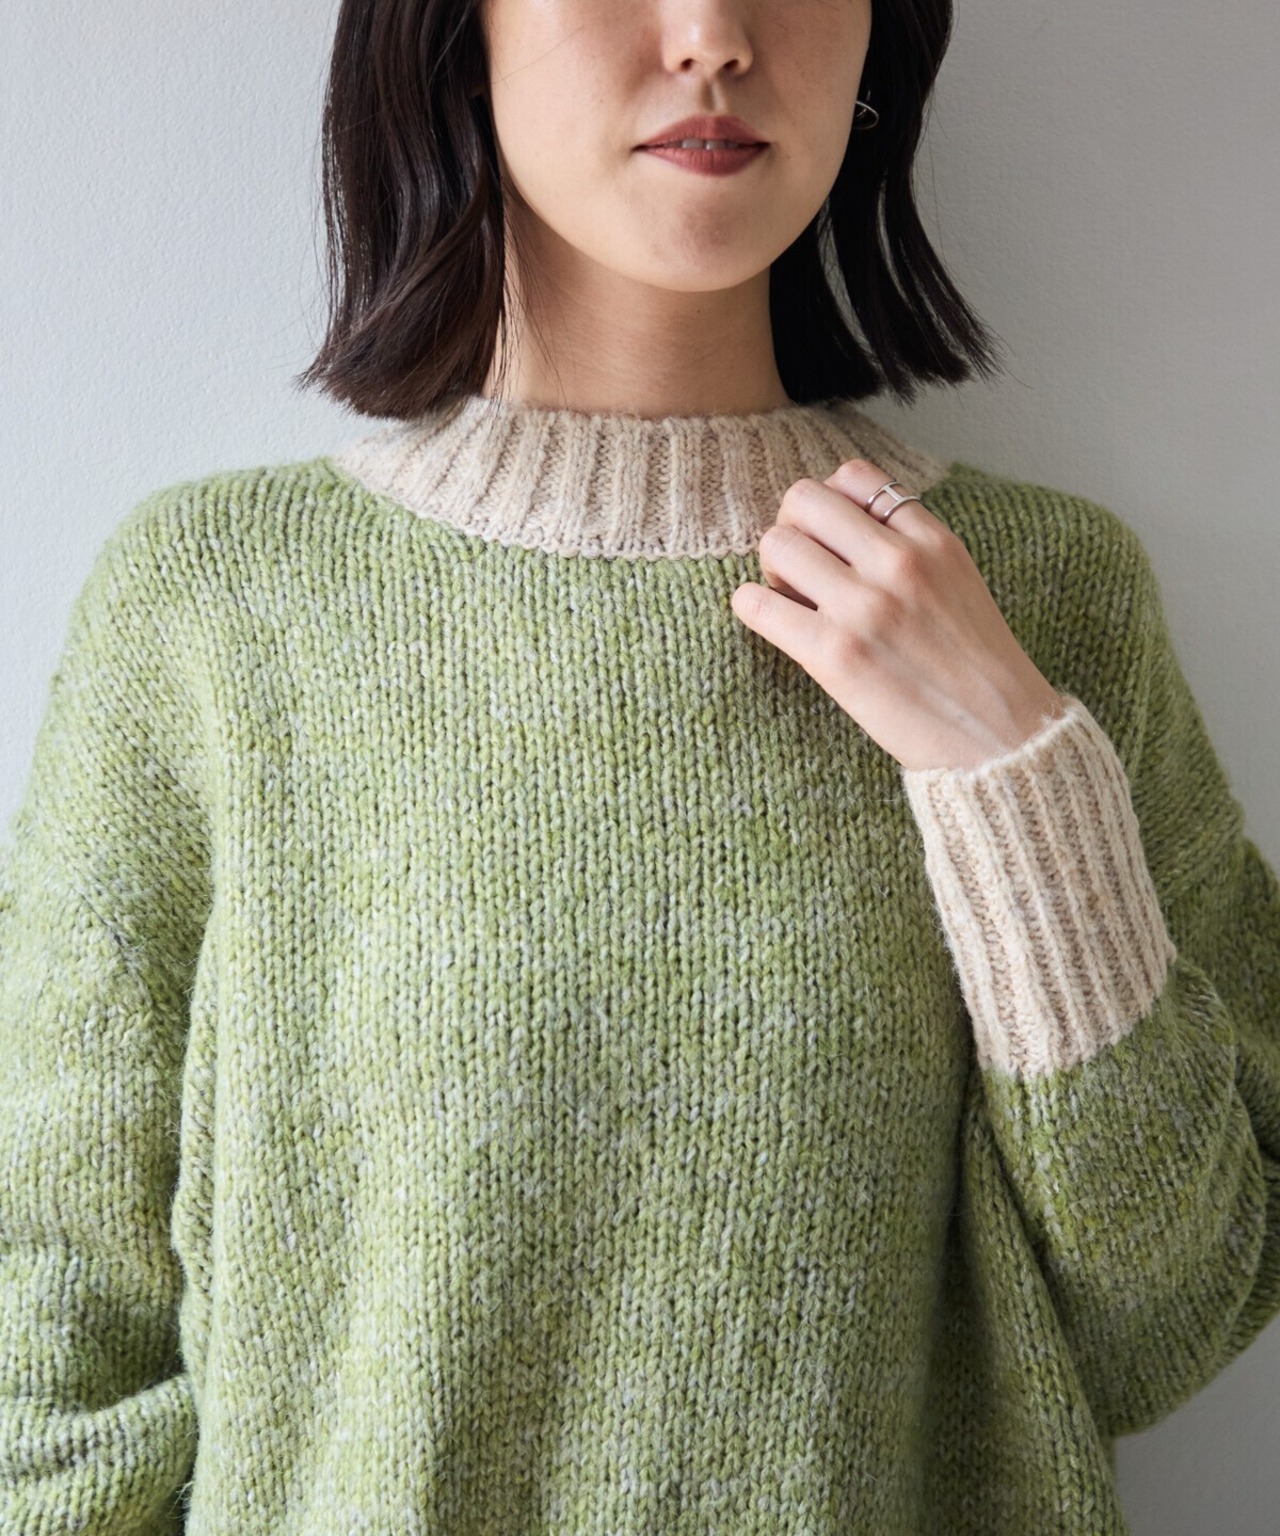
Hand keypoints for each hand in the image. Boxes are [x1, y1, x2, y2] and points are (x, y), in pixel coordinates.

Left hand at [728, 457, 1066, 771]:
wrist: (1003, 740)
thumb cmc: (979, 670)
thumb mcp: (960, 583)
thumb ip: (911, 547)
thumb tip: (841, 530)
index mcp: (932, 540)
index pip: (854, 476)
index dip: (829, 504)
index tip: (832, 540)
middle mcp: (898, 563)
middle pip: (803, 500)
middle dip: (792, 530)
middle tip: (802, 571)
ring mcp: (865, 607)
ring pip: (776, 544)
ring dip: (772, 570)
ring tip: (793, 601)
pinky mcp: (835, 655)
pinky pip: (758, 605)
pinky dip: (753, 608)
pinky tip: (775, 624)